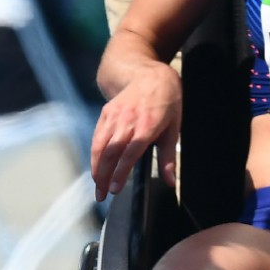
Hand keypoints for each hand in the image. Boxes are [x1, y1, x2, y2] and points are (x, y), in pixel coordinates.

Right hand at [90, 63, 179, 198]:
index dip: (120, 172)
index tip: (114, 189)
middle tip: (101, 196)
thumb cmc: (166, 102)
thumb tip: (171, 182)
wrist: (150, 74)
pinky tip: (96, 167)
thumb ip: (169, 157)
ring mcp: (114, 116)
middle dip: (102, 176)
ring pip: (99, 145)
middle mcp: (127, 121)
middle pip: (110, 152)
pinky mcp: (106, 113)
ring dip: (96, 168)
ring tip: (96, 186)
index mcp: (147, 126)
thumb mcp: (174, 128)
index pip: (129, 153)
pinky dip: (94, 154)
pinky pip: (97, 136)